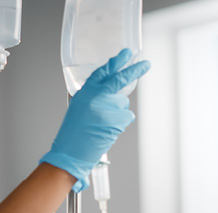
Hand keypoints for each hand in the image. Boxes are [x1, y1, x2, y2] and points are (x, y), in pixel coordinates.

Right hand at [40, 49, 150, 191]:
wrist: (71, 153)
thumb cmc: (72, 134)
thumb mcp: (77, 109)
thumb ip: (91, 97)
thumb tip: (108, 91)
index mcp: (84, 93)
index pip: (102, 72)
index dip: (115, 62)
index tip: (126, 54)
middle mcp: (96, 97)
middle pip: (120, 80)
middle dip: (135, 71)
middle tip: (146, 64)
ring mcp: (107, 108)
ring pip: (123, 103)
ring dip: (118, 112)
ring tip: (103, 124)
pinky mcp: (116, 120)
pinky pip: (126, 116)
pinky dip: (120, 123)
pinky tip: (108, 129)